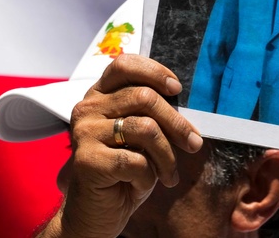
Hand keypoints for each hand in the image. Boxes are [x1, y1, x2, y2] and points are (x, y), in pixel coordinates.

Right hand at [45, 54, 203, 237]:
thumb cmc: (122, 172)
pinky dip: (148, 176)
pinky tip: (142, 185)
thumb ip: (151, 114)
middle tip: (193, 143)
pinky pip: (136, 161)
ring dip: (167, 156)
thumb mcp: (139, 137)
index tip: (177, 89)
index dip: (154, 72)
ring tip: (169, 174)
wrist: (94, 214)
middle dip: (177, 123)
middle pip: (144, 97)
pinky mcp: (87, 160)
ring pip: (146, 129)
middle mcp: (87, 108)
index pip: (124, 65)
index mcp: (98, 96)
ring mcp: (85, 133)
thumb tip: (187, 104)